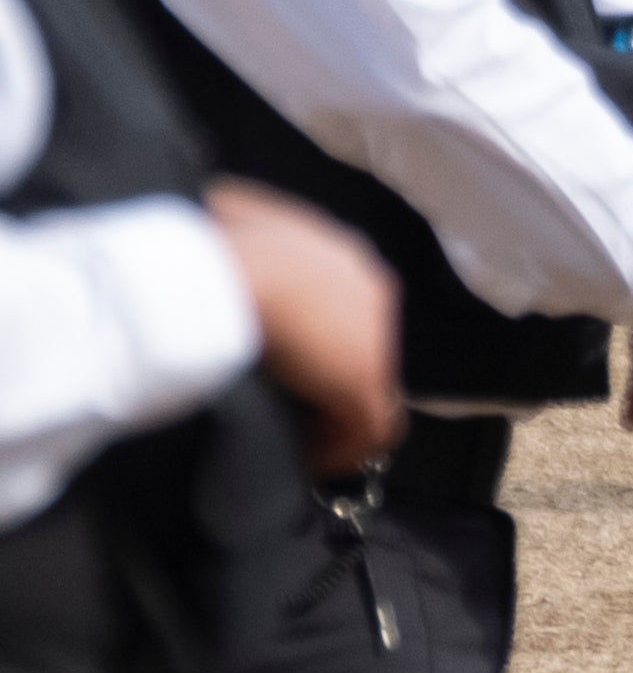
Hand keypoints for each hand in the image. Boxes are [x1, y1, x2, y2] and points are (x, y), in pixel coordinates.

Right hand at [203, 182, 401, 476]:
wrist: (233, 269)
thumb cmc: (220, 243)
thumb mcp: (228, 218)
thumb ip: (235, 222)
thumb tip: (215, 214)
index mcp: (345, 256)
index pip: (346, 305)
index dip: (320, 337)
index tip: (286, 358)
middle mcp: (372, 293)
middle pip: (365, 346)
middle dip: (333, 375)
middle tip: (296, 400)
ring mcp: (376, 339)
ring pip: (374, 392)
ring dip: (341, 418)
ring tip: (307, 439)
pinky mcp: (364, 382)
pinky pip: (368, 429)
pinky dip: (340, 449)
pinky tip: (309, 459)